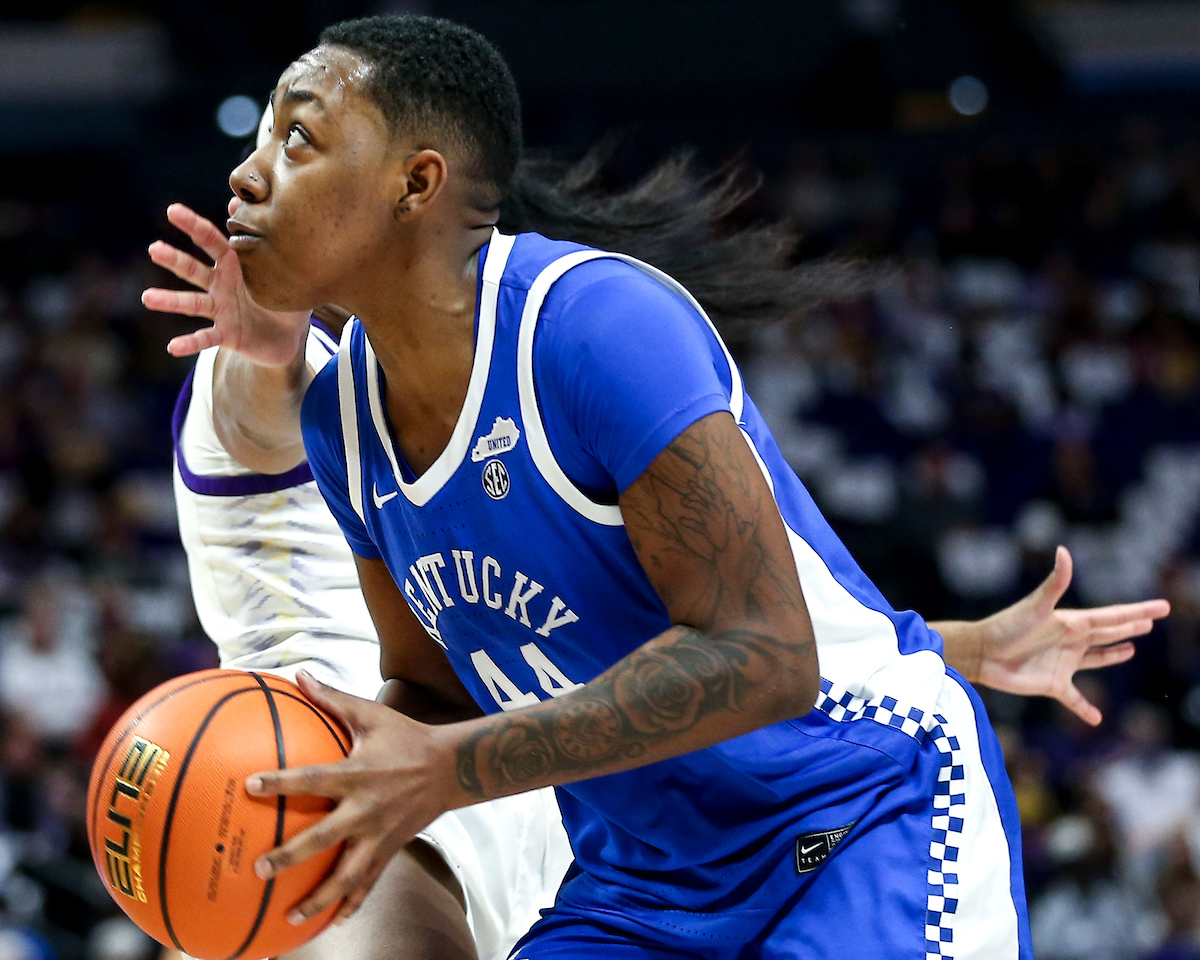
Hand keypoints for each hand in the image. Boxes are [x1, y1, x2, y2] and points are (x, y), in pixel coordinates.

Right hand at [142, 201, 309, 365]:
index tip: (173, 211)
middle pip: (193, 269)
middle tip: (154, 249)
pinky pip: (205, 338)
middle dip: (174, 259)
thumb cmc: (284, 294)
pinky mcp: (225, 334)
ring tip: (148, 298)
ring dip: (170, 301)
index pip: (210, 240)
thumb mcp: (282, 267)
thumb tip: (242, 202)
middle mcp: (220, 284)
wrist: (290, 336)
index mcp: (234, 264)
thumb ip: (265, 237)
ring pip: (191, 303)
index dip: (193, 225)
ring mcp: (219, 309)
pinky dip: (189, 343)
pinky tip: (173, 347)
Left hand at [245, 671, 455, 924]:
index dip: (282, 781)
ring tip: (291, 919)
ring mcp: (379, 835)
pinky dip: (352, 904)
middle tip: (260, 869)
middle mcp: (366, 809)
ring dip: (319, 899)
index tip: (250, 785)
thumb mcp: (372, 714)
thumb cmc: (406, 736)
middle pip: (323, 838)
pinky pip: (369, 883)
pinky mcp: (390, 849)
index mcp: (357, 774)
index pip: (313, 778)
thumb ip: (333, 698)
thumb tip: (299, 675)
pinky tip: (332, 922)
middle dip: (291, 856)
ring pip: (347, 875)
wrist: (451, 767)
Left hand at [974, 546, 1169, 725]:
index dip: (1137, 612)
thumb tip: (1064, 550)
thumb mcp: (1035, 605)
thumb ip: (1055, 582)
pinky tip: (1096, 718)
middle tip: (1150, 621)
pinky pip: (1074, 699)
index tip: (1161, 607)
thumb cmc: (1007, 626)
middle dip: (1130, 626)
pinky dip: (1085, 708)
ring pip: (1096, 658)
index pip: (1112, 616)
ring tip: (1130, 650)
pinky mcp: (1052, 684)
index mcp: (1072, 622)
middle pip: (1108, 633)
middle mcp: (1070, 641)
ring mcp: (1063, 662)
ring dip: (1113, 655)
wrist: (981, 653)